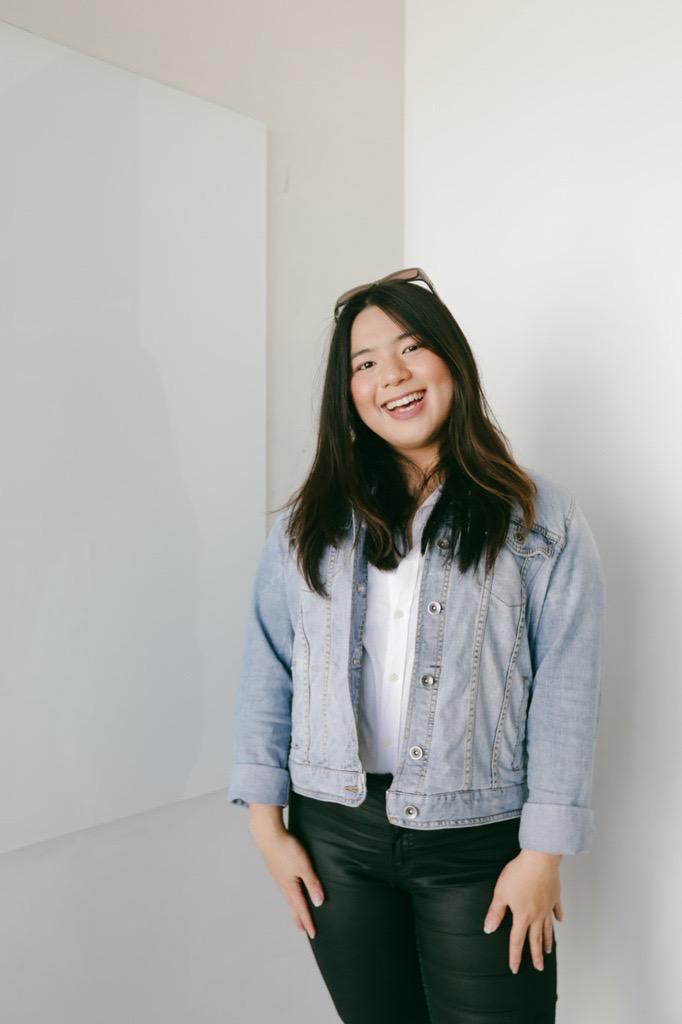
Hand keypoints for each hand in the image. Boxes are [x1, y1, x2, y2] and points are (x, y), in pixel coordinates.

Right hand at [250, 827, 324, 940]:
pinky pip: (285, 889)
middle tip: (303, 930)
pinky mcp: (277, 869)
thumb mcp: (304, 866)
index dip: (308, 922)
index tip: (313, 935)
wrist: (268, 834)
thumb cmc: (286, 849)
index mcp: (291, 887)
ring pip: (288, 898)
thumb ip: (312, 883)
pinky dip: (289, 896)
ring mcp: (279, 878)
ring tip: (297, 913)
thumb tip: (319, 903)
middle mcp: (283, 885)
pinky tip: (290, 891)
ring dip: (294, 908)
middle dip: (299, 919)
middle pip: (293, 907)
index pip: (302, 909)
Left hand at [482, 850, 563, 973]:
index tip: (514, 968)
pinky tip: (559, 921)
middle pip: (536, 939)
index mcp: (523, 916)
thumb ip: (495, 912)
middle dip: (536, 955)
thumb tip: (488, 929)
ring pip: (548, 928)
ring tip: (549, 951)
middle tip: (539, 968)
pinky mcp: (554, 896)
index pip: (517, 941)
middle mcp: (537, 915)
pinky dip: (558, 916)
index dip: (515, 956)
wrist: (540, 860)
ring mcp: (547, 906)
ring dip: (548, 940)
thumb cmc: (519, 875)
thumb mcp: (501, 893)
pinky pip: (556, 910)